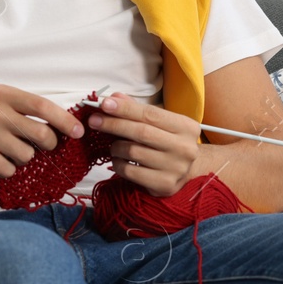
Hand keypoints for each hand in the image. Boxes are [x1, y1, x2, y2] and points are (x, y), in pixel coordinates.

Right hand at [0, 84, 84, 177]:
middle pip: (41, 134)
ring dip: (23, 159)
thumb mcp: (2, 106)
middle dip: (48, 145)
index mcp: (3, 94)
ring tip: (7, 151)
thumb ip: (29, 112)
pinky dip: (7, 169)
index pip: (42, 106)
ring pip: (27, 155)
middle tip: (39, 146)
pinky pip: (9, 169)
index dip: (64, 120)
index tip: (78, 132)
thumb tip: (67, 125)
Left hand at [87, 92, 201, 196]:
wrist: (188, 172)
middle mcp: (185, 148)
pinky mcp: (164, 184)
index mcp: (186, 127)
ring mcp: (176, 168)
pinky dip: (118, 164)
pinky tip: (119, 160)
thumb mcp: (161, 124)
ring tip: (114, 146)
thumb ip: (138, 110)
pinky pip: (130, 171)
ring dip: (116, 147)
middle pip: (141, 132)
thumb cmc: (170, 143)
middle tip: (94, 120)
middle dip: (114, 124)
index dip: (126, 109)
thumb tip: (114, 98)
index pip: (151, 114)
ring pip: (133, 152)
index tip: (104, 104)